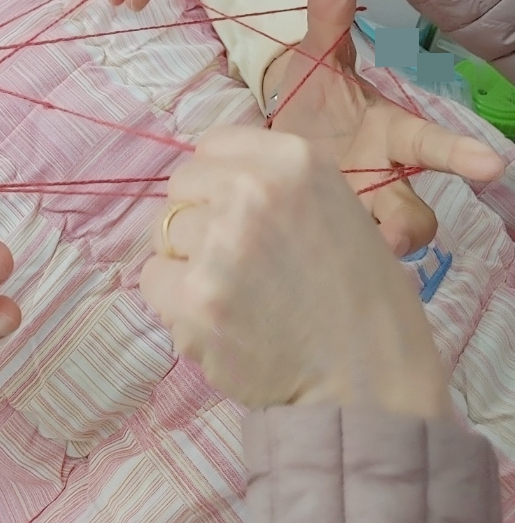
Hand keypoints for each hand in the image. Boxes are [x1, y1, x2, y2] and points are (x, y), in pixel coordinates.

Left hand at [139, 125, 454, 417]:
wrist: (372, 381)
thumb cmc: (359, 296)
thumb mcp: (333, 206)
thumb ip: (271, 182)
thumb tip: (205, 181)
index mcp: (294, 160)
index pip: (213, 145)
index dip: (219, 182)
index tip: (235, 212)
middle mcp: (253, 191)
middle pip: (182, 186)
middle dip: (198, 219)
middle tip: (237, 261)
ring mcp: (220, 244)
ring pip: (163, 233)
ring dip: (187, 262)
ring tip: (235, 294)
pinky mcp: (195, 297)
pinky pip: (153, 280)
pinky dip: (176, 302)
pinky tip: (220, 321)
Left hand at [265, 0, 503, 254]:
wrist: (279, 142)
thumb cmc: (314, 100)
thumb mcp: (317, 58)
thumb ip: (329, 18)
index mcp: (389, 134)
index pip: (431, 143)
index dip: (460, 154)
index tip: (493, 166)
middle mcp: (382, 180)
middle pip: (414, 212)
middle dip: (409, 227)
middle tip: (397, 241)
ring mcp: (357, 213)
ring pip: (379, 245)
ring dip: (361, 251)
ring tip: (329, 254)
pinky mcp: (327, 238)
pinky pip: (335, 259)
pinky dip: (316, 259)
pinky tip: (290, 258)